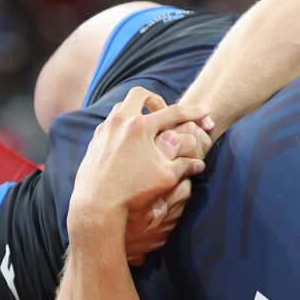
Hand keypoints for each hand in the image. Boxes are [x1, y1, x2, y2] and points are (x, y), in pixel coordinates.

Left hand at [69, 87, 211, 247]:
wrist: (97, 205)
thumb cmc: (133, 192)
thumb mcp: (166, 178)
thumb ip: (184, 166)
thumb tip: (199, 164)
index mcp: (140, 127)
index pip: (173, 112)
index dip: (193, 112)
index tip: (205, 112)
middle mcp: (120, 122)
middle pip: (140, 94)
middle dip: (156, 100)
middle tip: (164, 113)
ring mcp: (104, 130)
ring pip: (121, 107)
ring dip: (137, 112)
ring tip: (147, 128)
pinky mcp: (94, 141)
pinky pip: (110, 123)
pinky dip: (123, 126)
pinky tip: (130, 144)